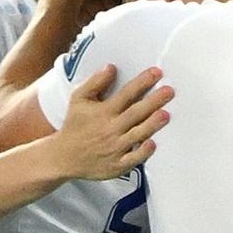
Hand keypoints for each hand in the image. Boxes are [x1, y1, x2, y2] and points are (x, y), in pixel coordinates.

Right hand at [37, 62, 169, 175]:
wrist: (63, 156)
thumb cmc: (75, 126)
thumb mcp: (78, 99)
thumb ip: (95, 83)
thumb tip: (111, 67)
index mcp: (102, 112)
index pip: (126, 94)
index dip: (142, 82)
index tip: (156, 72)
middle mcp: (109, 129)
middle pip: (135, 113)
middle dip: (153, 101)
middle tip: (169, 91)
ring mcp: (114, 148)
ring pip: (136, 134)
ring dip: (151, 124)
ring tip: (165, 114)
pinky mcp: (116, 165)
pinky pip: (132, 159)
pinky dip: (142, 152)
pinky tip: (152, 143)